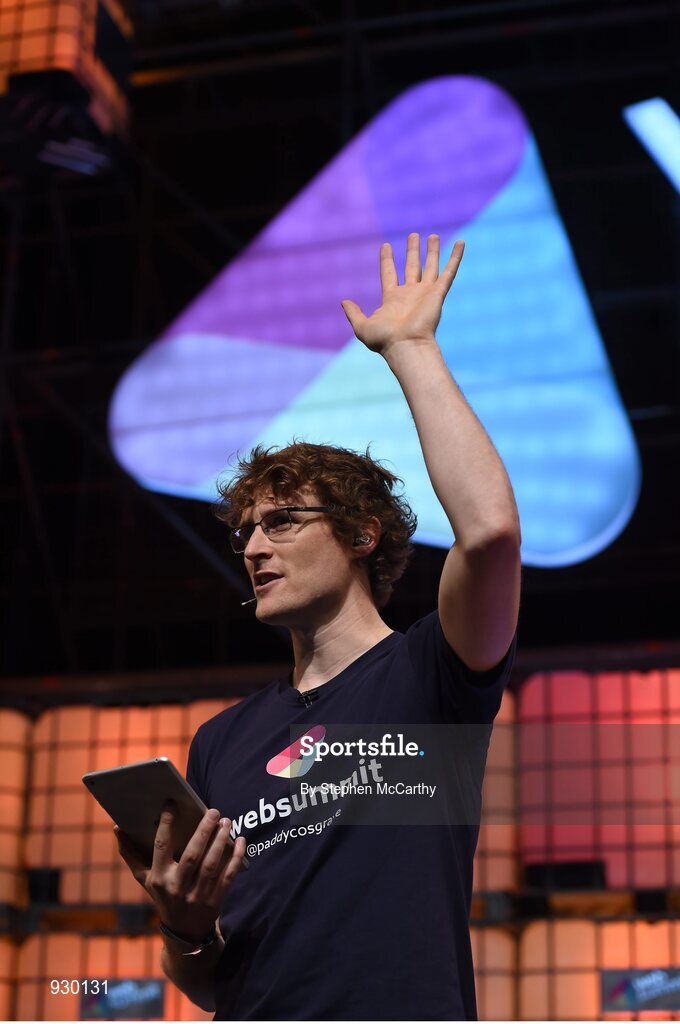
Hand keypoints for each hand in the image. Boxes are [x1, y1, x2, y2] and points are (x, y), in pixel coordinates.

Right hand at [114, 802, 246, 942]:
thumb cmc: (164, 895)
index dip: (166, 825)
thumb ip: (131, 854)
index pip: (161, 847)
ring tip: (226, 821)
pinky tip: (240, 840)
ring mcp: (197, 896)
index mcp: (159, 878)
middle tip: (213, 810)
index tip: (172, 804)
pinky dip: (235, 858)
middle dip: (203, 831)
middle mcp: (177, 887)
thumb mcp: (146, 879)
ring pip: (211, 864)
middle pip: (192, 854)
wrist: (183, 933)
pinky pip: (228, 876)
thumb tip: (117, 828)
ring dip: (220, 841)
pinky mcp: (215, 901)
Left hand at [341, 233, 463, 355]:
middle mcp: (410, 294)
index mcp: (392, 299)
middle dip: (412, 251)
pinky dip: (455, 257)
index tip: (385, 246)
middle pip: (412, 267)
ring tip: (432, 235)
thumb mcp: (362, 326)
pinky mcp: (438, 293)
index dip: (387, 259)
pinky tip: (460, 243)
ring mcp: (425, 293)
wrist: (406, 345)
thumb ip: (353, 313)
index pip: (389, 273)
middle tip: (413, 235)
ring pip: (430, 266)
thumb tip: (344, 302)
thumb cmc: (384, 340)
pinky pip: (449, 271)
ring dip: (432, 251)